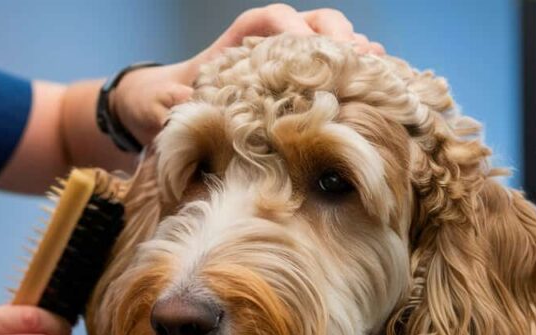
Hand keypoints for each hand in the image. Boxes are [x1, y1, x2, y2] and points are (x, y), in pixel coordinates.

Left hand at [112, 4, 384, 145]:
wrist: (160, 114)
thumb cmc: (160, 106)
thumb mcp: (158, 106)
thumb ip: (173, 103)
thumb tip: (187, 96)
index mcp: (234, 44)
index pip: (269, 19)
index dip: (292, 28)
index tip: (308, 48)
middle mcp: (265, 46)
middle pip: (308, 22)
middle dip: (333, 36)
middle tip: (356, 56)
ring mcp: (284, 65)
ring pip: (326, 42)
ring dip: (350, 52)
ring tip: (376, 66)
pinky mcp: (296, 87)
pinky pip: (330, 71)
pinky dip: (352, 72)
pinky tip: (377, 81)